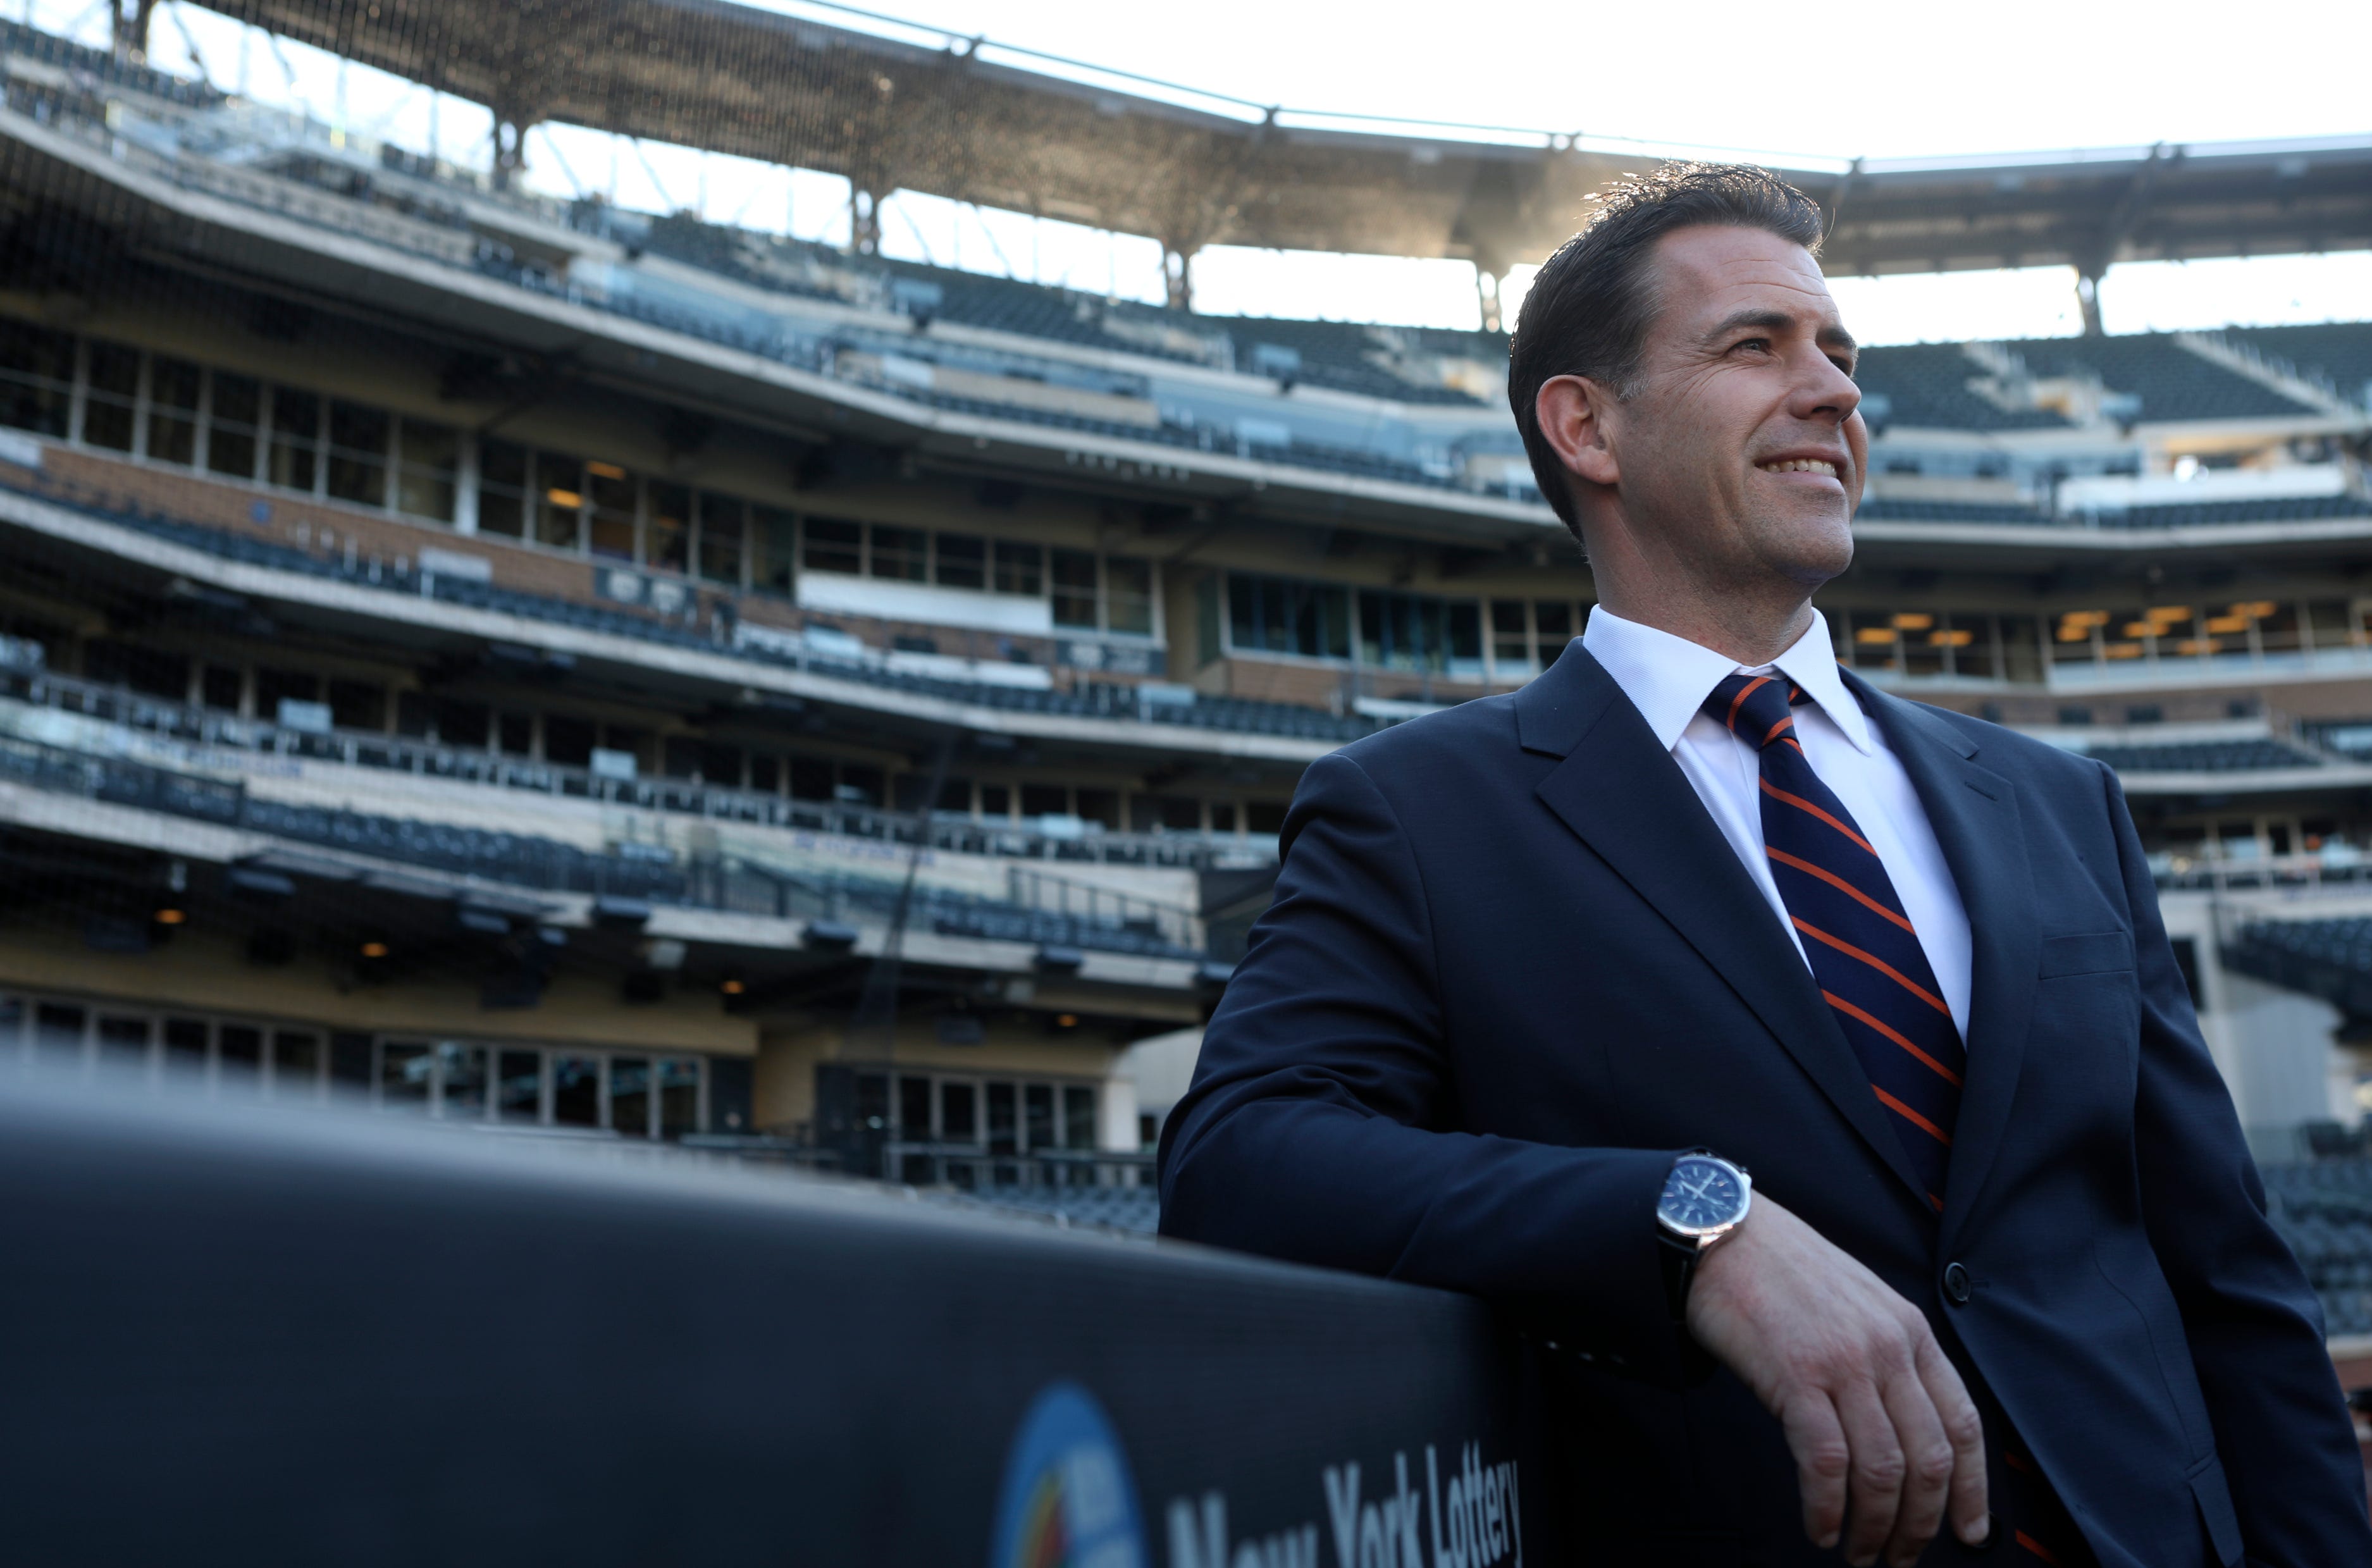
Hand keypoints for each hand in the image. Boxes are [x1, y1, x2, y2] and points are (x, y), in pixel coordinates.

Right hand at [1685, 1193, 1988, 1565]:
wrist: (1723, 1234)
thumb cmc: (1782, 1269)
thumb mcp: (1860, 1302)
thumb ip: (1887, 1356)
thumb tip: (1900, 1431)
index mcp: (1910, 1331)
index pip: (1964, 1425)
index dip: (1973, 1490)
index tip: (1969, 1531)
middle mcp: (1888, 1349)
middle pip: (1929, 1461)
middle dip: (1920, 1525)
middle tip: (1900, 1557)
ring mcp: (1844, 1363)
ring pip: (1883, 1471)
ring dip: (1874, 1528)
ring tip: (1856, 1552)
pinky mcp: (1795, 1376)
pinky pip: (1826, 1463)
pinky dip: (1827, 1508)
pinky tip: (1819, 1526)